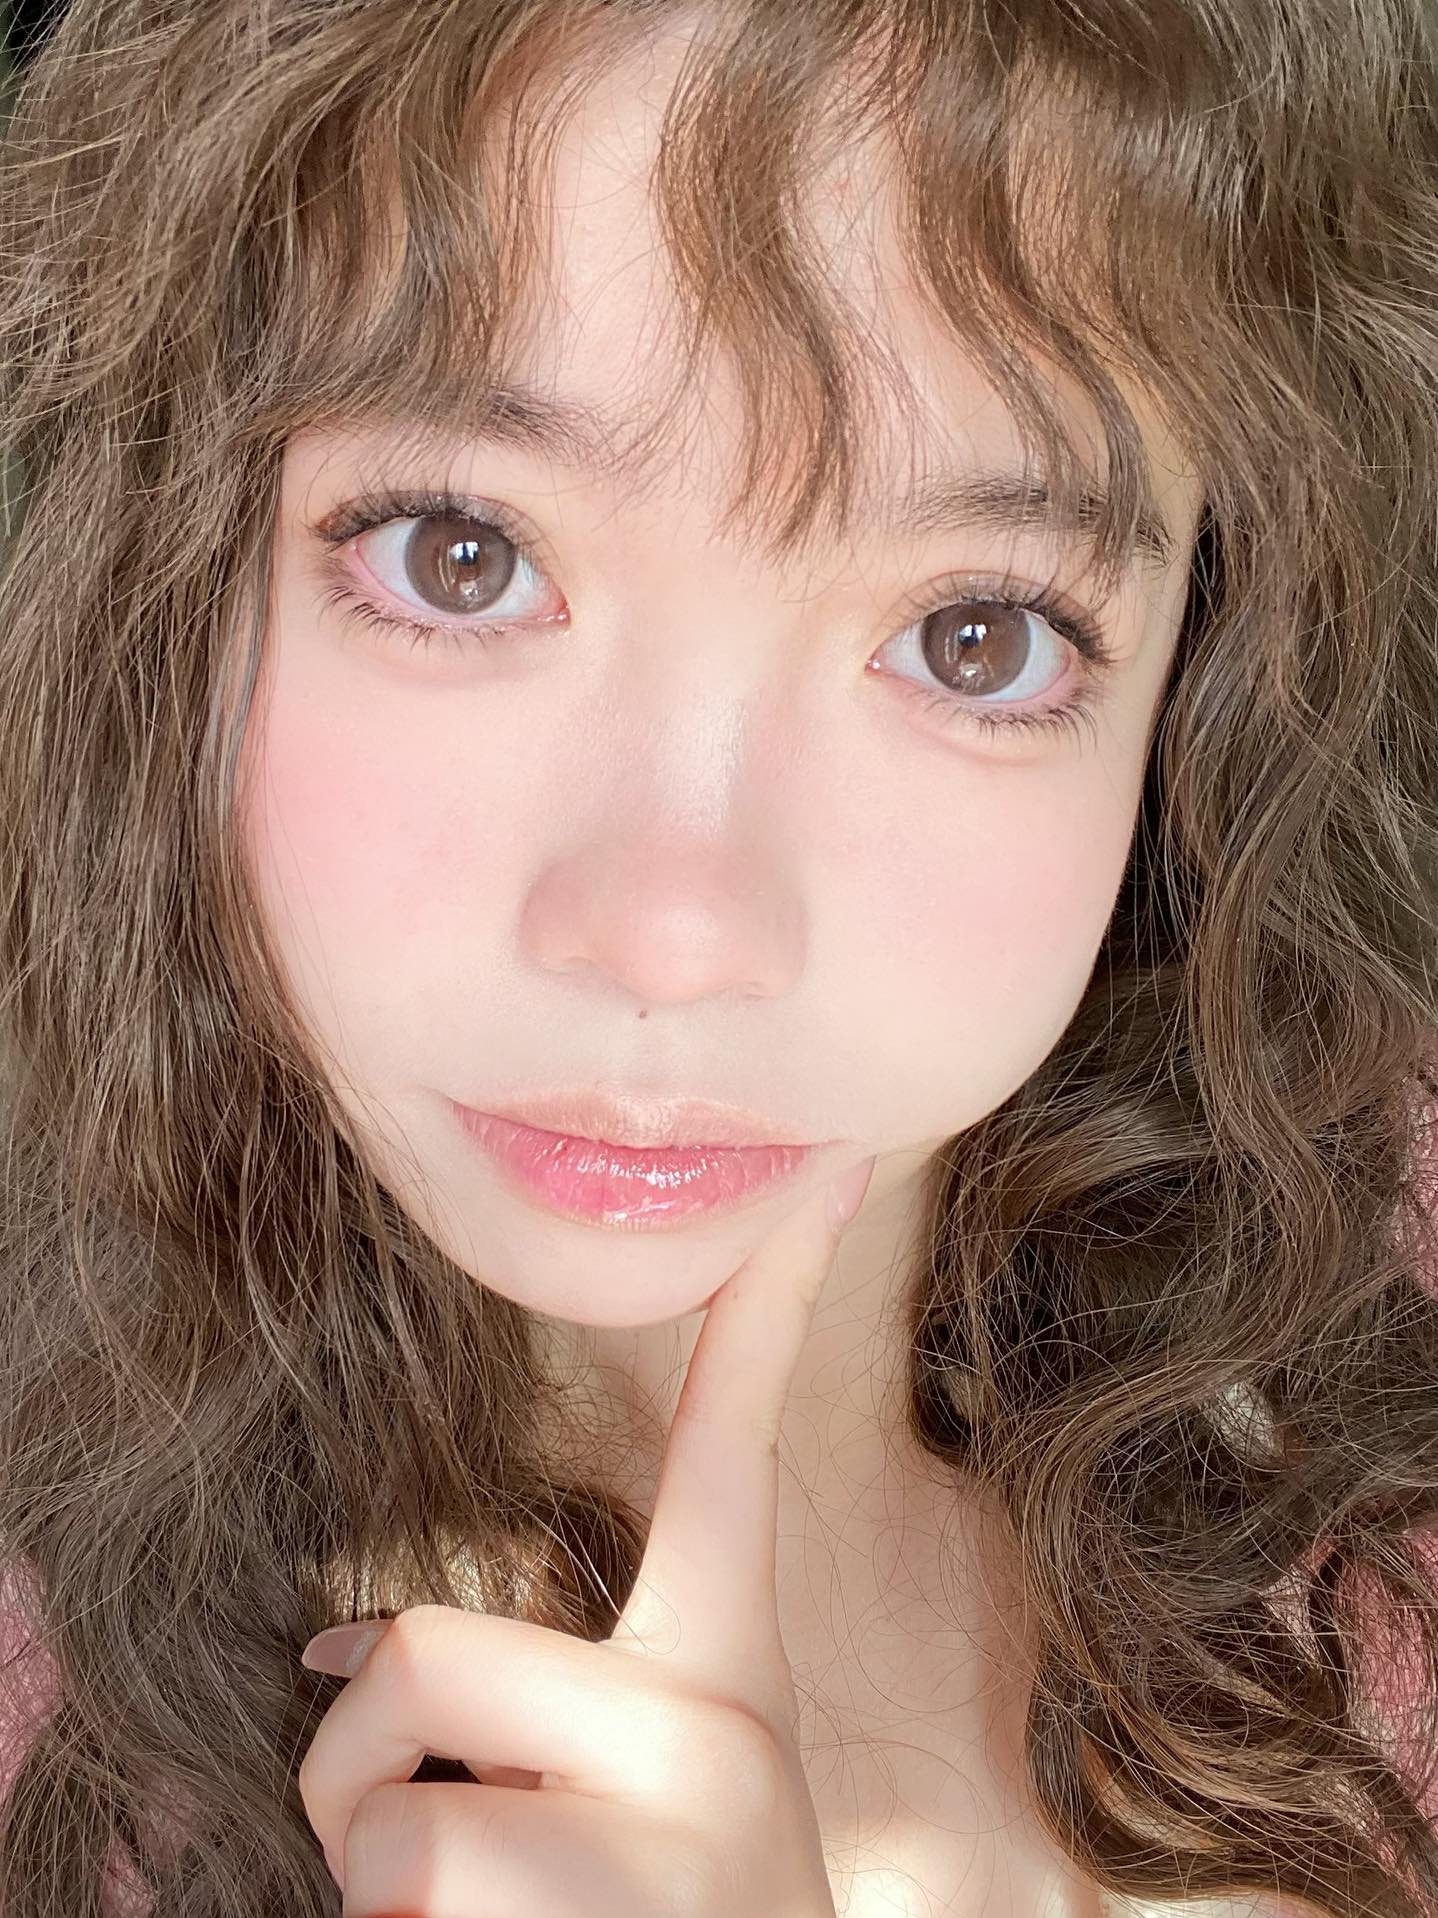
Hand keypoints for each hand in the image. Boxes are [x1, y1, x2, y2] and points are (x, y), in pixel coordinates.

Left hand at [297, 1151, 878, 1916]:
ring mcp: (671, 1823)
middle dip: (359, 1760)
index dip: (772, 1297)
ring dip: (368, 1863)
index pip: (736, 1444)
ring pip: (382, 1773)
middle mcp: (718, 1725)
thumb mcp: (624, 1805)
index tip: (823, 1164)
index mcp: (724, 1676)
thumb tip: (323, 1654)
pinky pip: (398, 1864)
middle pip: (419, 1647)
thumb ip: (516, 1704)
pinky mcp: (601, 1904)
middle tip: (430, 1853)